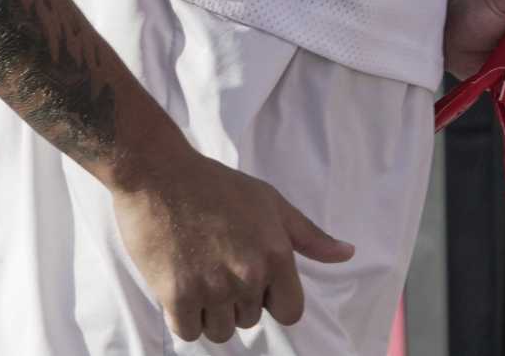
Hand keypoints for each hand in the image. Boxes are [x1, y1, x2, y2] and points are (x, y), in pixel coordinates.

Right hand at [112, 149, 354, 343]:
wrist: (157, 173)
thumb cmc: (215, 184)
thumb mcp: (269, 201)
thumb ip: (309, 235)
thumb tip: (347, 255)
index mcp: (275, 255)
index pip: (290, 312)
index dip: (272, 300)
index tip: (251, 280)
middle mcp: (248, 276)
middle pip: (250, 321)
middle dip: (235, 300)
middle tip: (215, 263)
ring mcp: (212, 288)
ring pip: (219, 331)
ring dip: (208, 311)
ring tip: (197, 273)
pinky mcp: (177, 296)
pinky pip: (188, 331)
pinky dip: (182, 316)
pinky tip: (178, 284)